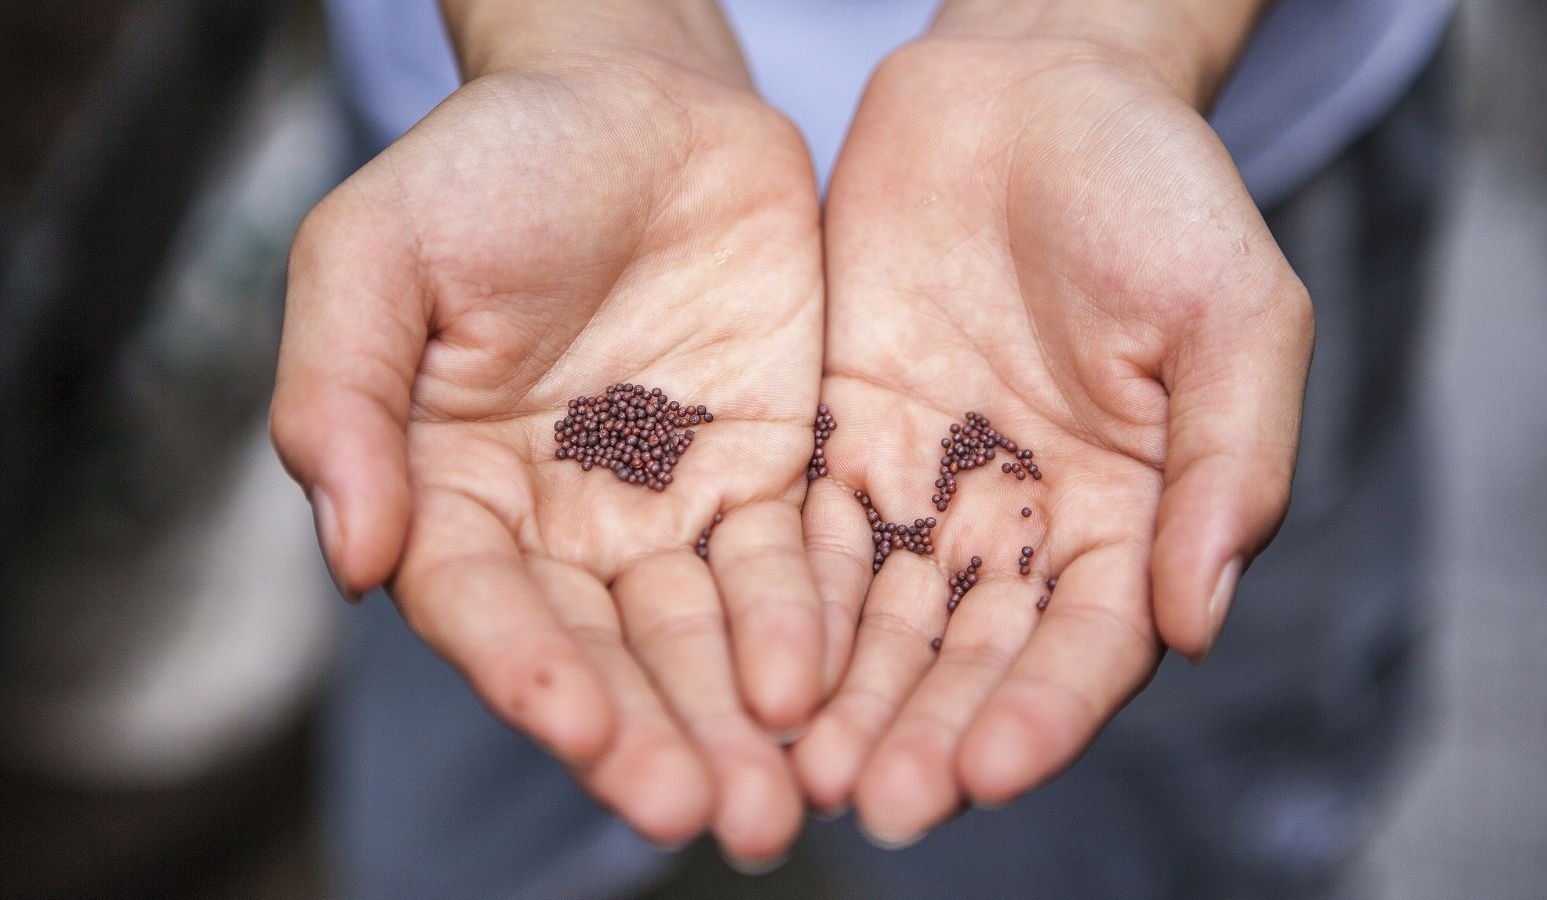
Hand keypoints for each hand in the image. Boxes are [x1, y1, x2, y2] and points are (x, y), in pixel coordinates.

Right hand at [270, 18, 823, 862]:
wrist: (636, 98)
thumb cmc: (490, 164)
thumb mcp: (375, 253)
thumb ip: (340, 396)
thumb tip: (350, 554)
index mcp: (451, 491)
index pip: (485, 608)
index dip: (526, 673)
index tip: (574, 726)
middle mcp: (560, 525)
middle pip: (605, 654)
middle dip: (653, 736)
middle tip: (708, 814)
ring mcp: (666, 507)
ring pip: (702, 637)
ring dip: (736, 721)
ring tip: (775, 802)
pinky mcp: (761, 477)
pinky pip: (787, 566)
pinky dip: (804, 628)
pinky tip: (824, 689)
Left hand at [794, 16, 1310, 842]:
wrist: (1032, 86)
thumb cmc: (1156, 187)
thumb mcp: (1234, 310)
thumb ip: (1233, 462)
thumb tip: (1202, 619)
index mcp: (1129, 514)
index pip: (1087, 645)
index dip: (1042, 713)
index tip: (986, 771)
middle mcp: (1019, 525)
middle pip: (970, 658)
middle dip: (925, 732)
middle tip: (873, 801)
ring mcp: (923, 487)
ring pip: (878, 620)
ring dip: (844, 698)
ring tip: (798, 767)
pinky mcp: (836, 440)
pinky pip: (801, 535)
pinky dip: (778, 603)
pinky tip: (747, 662)